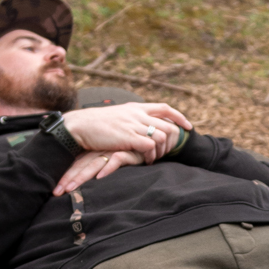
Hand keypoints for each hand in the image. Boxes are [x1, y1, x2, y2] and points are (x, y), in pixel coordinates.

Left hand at [52, 148, 141, 196]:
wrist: (153, 134)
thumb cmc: (134, 148)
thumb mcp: (116, 155)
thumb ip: (105, 164)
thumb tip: (93, 177)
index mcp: (96, 150)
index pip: (77, 164)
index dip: (66, 175)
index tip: (55, 189)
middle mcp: (101, 150)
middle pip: (81, 165)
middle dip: (67, 179)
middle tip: (55, 192)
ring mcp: (113, 149)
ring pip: (93, 164)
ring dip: (81, 177)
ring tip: (70, 189)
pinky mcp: (128, 151)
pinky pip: (116, 160)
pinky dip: (108, 168)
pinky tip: (99, 177)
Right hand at [61, 102, 190, 158]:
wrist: (80, 126)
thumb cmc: (97, 124)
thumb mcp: (119, 115)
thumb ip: (133, 118)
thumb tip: (144, 125)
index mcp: (136, 107)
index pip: (166, 108)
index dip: (180, 118)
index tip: (188, 127)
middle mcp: (138, 114)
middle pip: (169, 125)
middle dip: (174, 141)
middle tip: (167, 152)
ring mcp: (133, 125)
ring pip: (162, 136)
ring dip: (162, 151)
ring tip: (154, 158)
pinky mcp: (128, 138)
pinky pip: (150, 146)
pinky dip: (152, 155)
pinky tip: (147, 161)